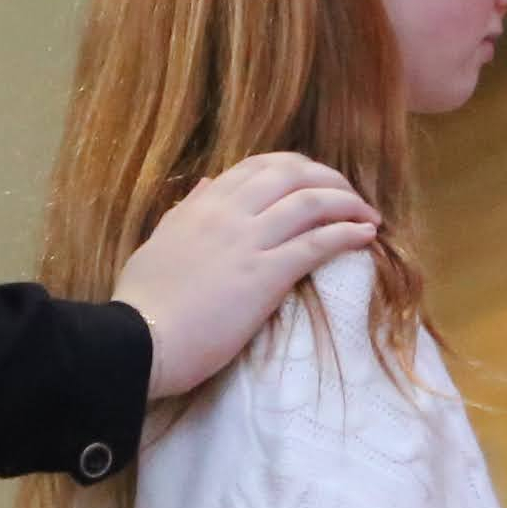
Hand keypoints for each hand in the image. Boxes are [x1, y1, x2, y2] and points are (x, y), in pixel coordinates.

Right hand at [116, 150, 380, 397]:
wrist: (137, 340)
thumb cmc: (143, 301)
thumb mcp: (160, 242)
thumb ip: (186, 211)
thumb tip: (208, 185)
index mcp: (203, 204)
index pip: (258, 167)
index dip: (295, 168)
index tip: (315, 180)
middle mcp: (228, 213)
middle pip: (292, 175)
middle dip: (329, 179)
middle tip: (350, 196)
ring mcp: (248, 241)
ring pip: (311, 202)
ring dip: (348, 203)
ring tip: (369, 215)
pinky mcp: (265, 276)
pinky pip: (316, 243)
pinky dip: (347, 234)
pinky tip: (365, 235)